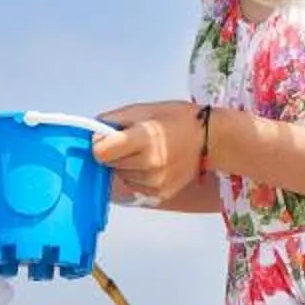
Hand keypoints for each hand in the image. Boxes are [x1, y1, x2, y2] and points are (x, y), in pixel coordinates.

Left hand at [94, 101, 210, 209]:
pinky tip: (152, 165)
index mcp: (145, 139)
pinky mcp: (159, 195)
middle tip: (131, 143)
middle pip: (109, 165)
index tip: (107, 137)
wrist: (211, 140)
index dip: (100, 143)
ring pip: (120, 176)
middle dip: (113, 153)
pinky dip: (136, 177)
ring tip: (144, 153)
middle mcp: (149, 165)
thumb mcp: (145, 110)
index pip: (101, 152)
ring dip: (125, 166)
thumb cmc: (178, 119)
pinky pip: (133, 186)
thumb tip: (93, 129)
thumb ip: (115, 119)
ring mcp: (154, 183)